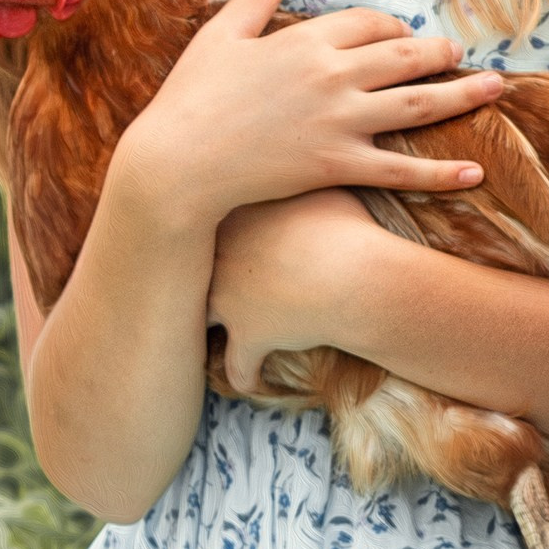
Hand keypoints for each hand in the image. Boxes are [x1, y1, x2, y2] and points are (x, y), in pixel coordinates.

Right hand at [120, 0, 503, 228]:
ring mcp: (339, 123)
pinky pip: (400, 170)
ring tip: (495, 88)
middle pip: (405, 56)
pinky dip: (440, 173)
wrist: (178, 163)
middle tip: (459, 54)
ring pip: (417, 105)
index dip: (392, 27)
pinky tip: (476, 171)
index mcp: (306, 40)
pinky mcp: (337, 166)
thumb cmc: (192, 96)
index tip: (402, 34)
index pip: (369, 23)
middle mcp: (332, 76)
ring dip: (462, 95)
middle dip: (438, 53)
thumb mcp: (223, 34)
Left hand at [207, 189, 380, 394]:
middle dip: (198, 270)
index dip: (213, 228)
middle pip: (193, 263)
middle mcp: (222, 256)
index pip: (205, 217)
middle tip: (207, 275)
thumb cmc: (350, 226)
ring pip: (201, 314)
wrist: (355, 273)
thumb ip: (310, 177)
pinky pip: (238, 367)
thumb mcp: (328, 187)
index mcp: (237, 216)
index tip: (223, 232)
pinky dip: (246, 376)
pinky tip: (254, 382)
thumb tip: (322, 166)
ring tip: (212, 332)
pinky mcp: (248, 336)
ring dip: (206, 324)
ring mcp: (228, 298)